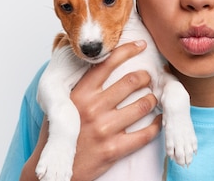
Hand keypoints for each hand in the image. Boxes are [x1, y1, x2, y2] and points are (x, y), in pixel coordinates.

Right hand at [19, 41, 161, 180]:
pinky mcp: (113, 150)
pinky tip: (158, 120)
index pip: (107, 63)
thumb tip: (92, 60)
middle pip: (131, 81)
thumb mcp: (62, 104)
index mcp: (80, 94)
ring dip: (152, 99)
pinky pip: (145, 134)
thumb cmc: (61, 134)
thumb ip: (78, 85)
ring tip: (152, 98)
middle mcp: (93, 108)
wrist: (54, 171)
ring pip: (142, 105)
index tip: (140, 45)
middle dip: (146, 76)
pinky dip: (156, 125)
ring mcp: (104, 129)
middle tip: (149, 77)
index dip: (127, 51)